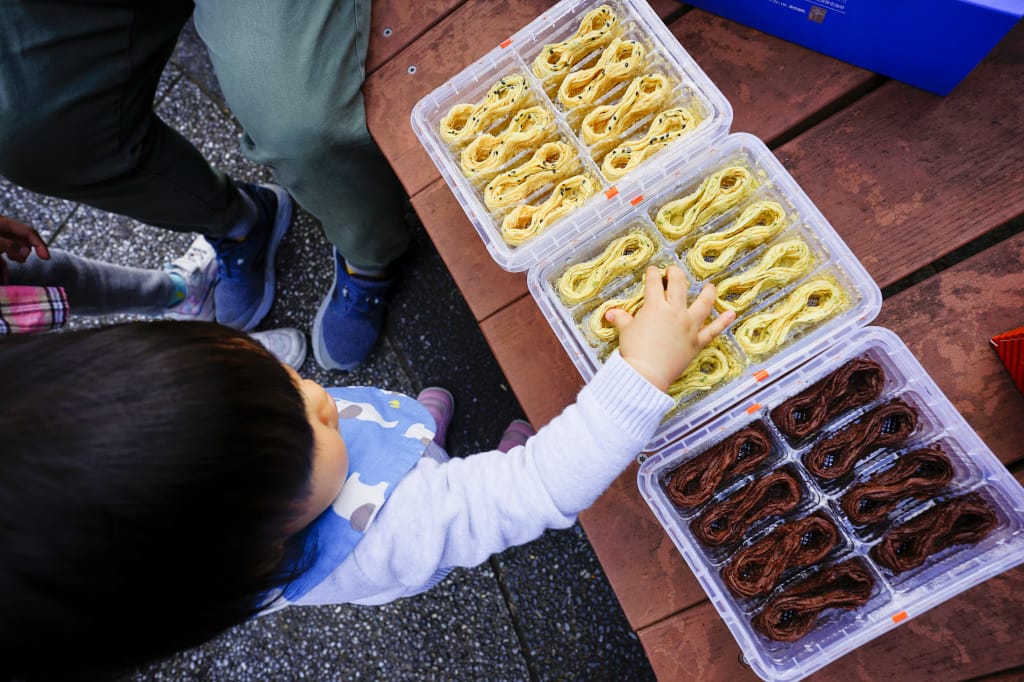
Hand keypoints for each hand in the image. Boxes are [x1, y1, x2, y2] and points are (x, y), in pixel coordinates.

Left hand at [0, 214, 49, 282]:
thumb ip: (9, 245)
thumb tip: (24, 253)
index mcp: (4, 223)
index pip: (29, 232)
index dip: (40, 244)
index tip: (46, 258)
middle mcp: (1, 230)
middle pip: (20, 242)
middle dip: (22, 254)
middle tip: (18, 261)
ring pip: (9, 253)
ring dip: (8, 267)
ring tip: (5, 277)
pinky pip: (0, 260)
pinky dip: (2, 269)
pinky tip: (3, 278)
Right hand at [605, 265, 734, 391]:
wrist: (647, 373)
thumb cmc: (634, 350)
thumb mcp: (625, 331)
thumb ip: (621, 319)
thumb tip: (611, 313)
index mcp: (655, 306)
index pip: (654, 284)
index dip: (653, 274)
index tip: (653, 271)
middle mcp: (675, 312)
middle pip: (679, 286)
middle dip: (676, 275)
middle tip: (674, 271)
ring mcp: (689, 326)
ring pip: (702, 304)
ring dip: (707, 293)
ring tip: (710, 287)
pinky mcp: (696, 341)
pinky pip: (713, 330)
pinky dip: (723, 322)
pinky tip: (731, 313)